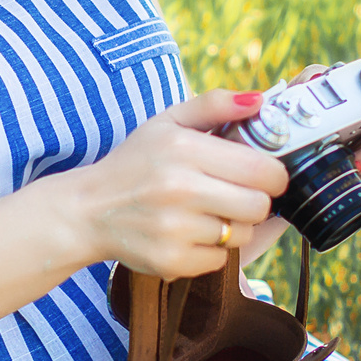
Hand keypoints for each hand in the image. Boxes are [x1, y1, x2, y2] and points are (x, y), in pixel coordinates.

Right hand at [70, 89, 289, 278]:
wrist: (87, 210)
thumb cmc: (134, 163)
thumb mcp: (167, 122)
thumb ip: (214, 105)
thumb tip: (260, 100)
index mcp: (184, 148)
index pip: (263, 170)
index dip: (273, 174)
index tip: (264, 176)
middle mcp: (180, 189)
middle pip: (259, 206)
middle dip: (254, 202)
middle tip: (234, 196)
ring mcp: (175, 228)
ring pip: (242, 235)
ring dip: (232, 227)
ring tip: (205, 214)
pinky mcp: (171, 260)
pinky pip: (219, 260)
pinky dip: (210, 250)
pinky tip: (188, 234)